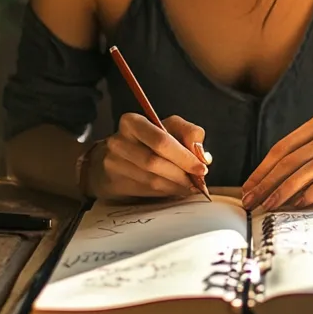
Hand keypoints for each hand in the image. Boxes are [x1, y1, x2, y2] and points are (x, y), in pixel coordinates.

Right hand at [84, 113, 209, 201]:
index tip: (202, 166)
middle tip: (199, 180)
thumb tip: (203, 156)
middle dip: (182, 172)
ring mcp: (113, 163)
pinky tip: (176, 190)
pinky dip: (166, 192)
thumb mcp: (166, 128)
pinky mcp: (113, 182)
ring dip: (176, 185)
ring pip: (151, 179)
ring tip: (190, 187)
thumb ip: (188, 135)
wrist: (109, 160)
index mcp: (132, 122)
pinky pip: (145, 190)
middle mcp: (119, 141)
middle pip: (155, 161)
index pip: (162, 139)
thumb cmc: (146, 142)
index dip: (185, 154)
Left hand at [241, 115, 312, 210]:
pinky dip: (312, 192)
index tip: (247, 188)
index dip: (262, 169)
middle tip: (252, 201)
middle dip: (267, 182)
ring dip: (285, 189)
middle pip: (292, 158)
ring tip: (269, 206)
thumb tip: (261, 185)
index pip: (283, 147)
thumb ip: (297, 160)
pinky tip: (298, 204)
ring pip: (308, 168)